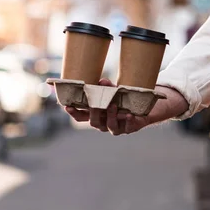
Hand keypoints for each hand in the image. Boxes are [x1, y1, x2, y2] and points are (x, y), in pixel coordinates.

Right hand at [65, 78, 189, 135]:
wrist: (142, 109)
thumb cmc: (122, 99)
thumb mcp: (114, 92)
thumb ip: (107, 87)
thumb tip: (101, 81)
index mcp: (96, 115)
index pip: (80, 116)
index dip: (73, 112)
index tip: (67, 105)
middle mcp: (103, 123)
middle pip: (93, 122)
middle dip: (93, 112)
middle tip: (94, 103)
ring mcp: (116, 127)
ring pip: (109, 125)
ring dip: (110, 115)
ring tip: (113, 105)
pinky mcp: (129, 128)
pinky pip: (128, 126)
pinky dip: (128, 120)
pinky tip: (130, 114)